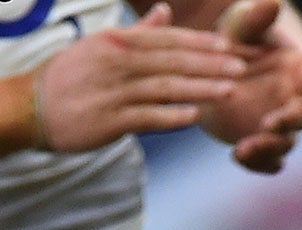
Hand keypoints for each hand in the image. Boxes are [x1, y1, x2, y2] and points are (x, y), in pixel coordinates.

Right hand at [28, 4, 244, 152]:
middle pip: (170, 61)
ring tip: (229, 90)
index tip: (229, 46)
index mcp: (117, 42)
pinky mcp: (109, 119)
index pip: (165, 39)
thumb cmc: (75, 75)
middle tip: (242, 67)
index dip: (198, 43)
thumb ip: (140, 32)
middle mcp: (116, 62)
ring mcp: (113, 91)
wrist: (33, 106)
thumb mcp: (103, 46)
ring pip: (163, 88)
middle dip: (208, 64)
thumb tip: (166, 10)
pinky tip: (195, 116)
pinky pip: (146, 117)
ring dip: (198, 88)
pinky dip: (171, 116)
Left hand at [198, 0, 301, 173]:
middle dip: (288, 125)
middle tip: (267, 126)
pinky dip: (257, 163)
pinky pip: (266, 159)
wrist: (220, 61)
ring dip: (269, 149)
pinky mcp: (260, 139)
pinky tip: (238, 157)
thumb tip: (272, 0)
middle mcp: (297, 102)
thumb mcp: (245, 24)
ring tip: (244, 148)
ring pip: (285, 143)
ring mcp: (280, 124)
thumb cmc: (241, 36)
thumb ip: (258, 16)